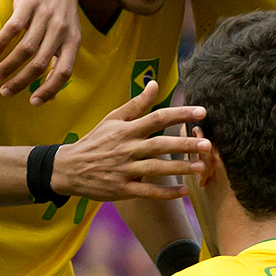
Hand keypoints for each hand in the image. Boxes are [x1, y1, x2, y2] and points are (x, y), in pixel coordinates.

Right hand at [0, 0, 82, 105]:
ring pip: (26, 48)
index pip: (64, 72)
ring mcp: (45, 16)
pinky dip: (2, 42)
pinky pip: (14, 28)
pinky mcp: (29, 4)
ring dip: (8, 65)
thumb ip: (61, 56)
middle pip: (40, 63)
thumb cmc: (62, 11)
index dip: (50, 89)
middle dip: (21, 82)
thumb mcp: (70, 33)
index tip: (33, 103)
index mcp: (73, 41)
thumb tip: (50, 91)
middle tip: (6, 92)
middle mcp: (61, 30)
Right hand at [53, 81, 209, 200]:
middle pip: (159, 145)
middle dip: (184, 144)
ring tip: (201, 166)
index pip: (157, 118)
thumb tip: (154, 83)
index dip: (180, 114)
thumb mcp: (112, 118)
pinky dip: (166, 193)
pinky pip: (147, 192)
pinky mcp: (122, 189)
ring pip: (155, 169)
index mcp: (127, 130)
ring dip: (179, 168)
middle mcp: (127, 149)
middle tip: (208, 143)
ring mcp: (124, 170)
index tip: (202, 112)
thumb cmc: (95, 141)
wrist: (68, 168)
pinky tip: (185, 191)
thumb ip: (137, 104)